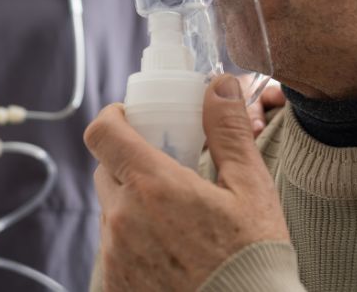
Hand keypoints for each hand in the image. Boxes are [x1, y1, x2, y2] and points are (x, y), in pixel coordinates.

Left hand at [84, 74, 288, 291]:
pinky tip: (168, 254)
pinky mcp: (114, 286)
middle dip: (129, 162)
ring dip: (133, 206)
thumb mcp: (251, 189)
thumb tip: (219, 84)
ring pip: (111, 212)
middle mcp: (123, 219)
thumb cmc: (254, 260)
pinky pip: (114, 251)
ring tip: (175, 220)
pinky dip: (133, 243)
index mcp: (152, 186)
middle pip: (106, 171)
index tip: (130, 117)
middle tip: (164, 170)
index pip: (102, 133)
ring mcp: (115, 257)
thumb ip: (228, 131)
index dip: (112, 118)